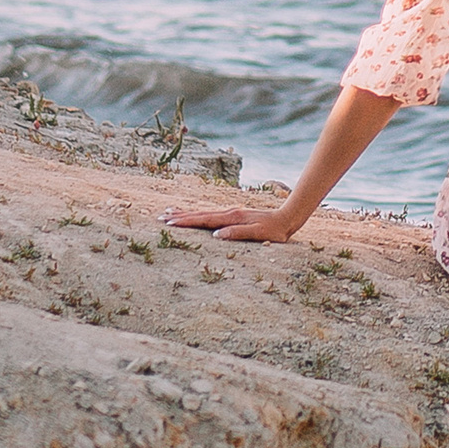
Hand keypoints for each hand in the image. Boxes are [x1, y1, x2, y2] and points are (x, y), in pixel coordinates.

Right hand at [165, 203, 300, 243]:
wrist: (287, 218)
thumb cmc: (274, 231)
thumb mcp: (258, 235)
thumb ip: (238, 234)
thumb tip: (217, 235)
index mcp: (232, 218)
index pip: (204, 220)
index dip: (186, 222)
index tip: (169, 223)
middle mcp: (229, 213)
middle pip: (200, 214)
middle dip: (180, 216)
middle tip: (161, 217)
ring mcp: (231, 213)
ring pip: (204, 213)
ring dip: (186, 213)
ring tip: (170, 212)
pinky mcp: (234, 215)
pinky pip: (211, 215)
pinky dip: (198, 214)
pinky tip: (195, 215)